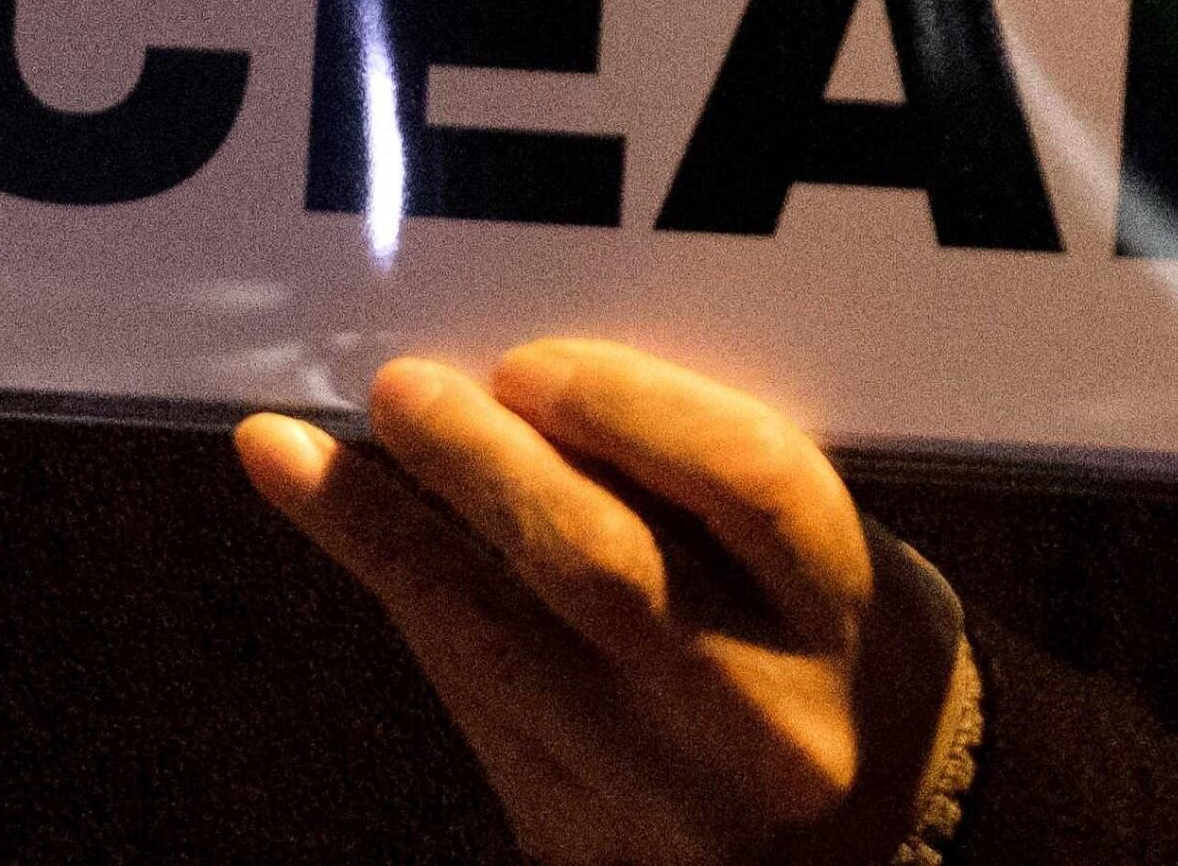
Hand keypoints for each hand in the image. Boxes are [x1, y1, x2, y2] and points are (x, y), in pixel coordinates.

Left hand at [236, 339, 961, 865]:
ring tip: (298, 455)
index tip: (529, 361)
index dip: (629, 407)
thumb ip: (708, 485)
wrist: (878, 851)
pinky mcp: (587, 848)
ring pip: (497, 652)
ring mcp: (668, 800)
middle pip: (600, 569)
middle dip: (478, 467)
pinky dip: (412, 610)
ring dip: (385, 536)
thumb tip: (529, 386)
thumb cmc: (840, 664)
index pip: (744, 484)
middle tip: (400, 390)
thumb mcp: (831, 565)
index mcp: (849, 621)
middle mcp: (761, 718)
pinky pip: (476, 714)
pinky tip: (352, 536)